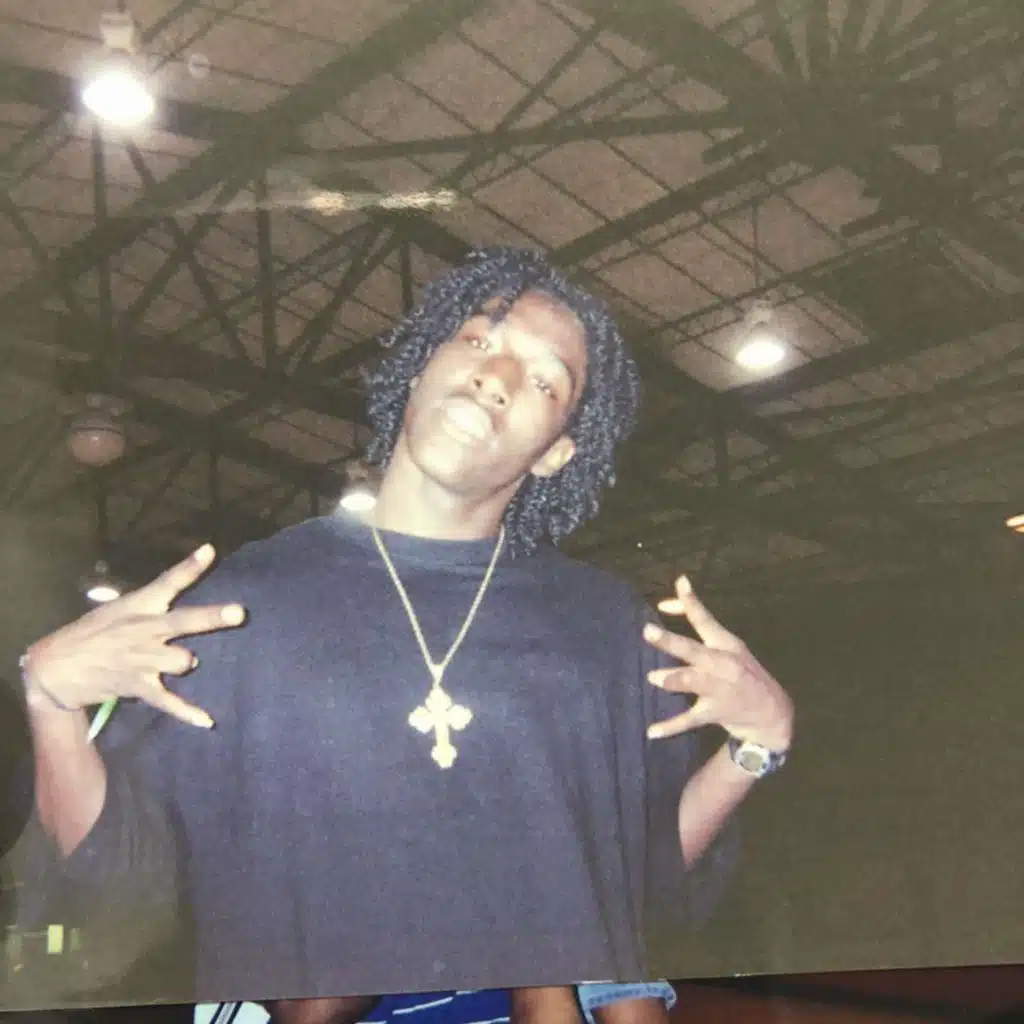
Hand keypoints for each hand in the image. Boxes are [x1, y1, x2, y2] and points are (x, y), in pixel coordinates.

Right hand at [22, 544, 245, 728]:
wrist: (56, 667)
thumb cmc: (95, 631)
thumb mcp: (120, 605)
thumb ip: (157, 591)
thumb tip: (189, 570)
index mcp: (139, 606)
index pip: (168, 582)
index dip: (189, 567)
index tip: (209, 551)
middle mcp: (144, 631)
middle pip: (183, 622)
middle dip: (211, 618)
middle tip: (238, 612)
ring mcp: (142, 660)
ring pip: (182, 661)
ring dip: (186, 661)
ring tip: (180, 660)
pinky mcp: (138, 687)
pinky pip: (168, 701)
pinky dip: (187, 712)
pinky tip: (207, 721)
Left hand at [644, 575, 792, 750]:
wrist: (773, 713)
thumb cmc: (742, 672)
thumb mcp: (727, 645)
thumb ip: (698, 622)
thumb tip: (665, 602)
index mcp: (726, 644)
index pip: (706, 620)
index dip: (691, 602)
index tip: (680, 583)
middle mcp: (724, 664)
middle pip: (694, 650)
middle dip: (671, 642)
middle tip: (648, 631)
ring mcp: (721, 689)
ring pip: (695, 682)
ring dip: (674, 679)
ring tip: (653, 678)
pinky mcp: (717, 712)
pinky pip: (690, 720)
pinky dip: (670, 727)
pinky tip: (651, 732)